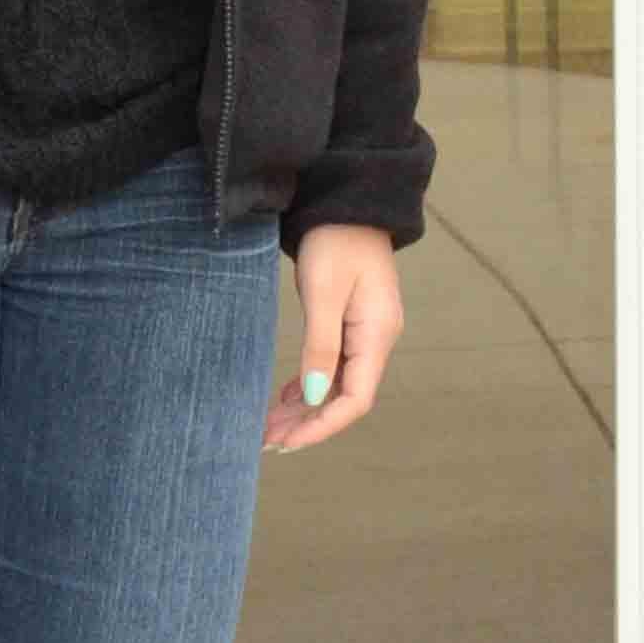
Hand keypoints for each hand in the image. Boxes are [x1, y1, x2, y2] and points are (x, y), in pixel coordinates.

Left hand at [266, 223, 404, 453]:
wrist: (349, 200)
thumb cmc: (336, 240)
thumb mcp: (323, 293)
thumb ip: (320, 346)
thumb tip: (313, 398)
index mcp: (376, 334)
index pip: (355, 400)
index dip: (322, 427)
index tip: (287, 442)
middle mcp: (377, 338)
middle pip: (345, 397)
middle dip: (308, 423)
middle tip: (266, 440)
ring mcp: (367, 331)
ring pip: (337, 384)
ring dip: (307, 407)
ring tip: (270, 425)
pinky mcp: (353, 321)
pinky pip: (335, 365)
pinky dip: (310, 385)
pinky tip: (287, 397)